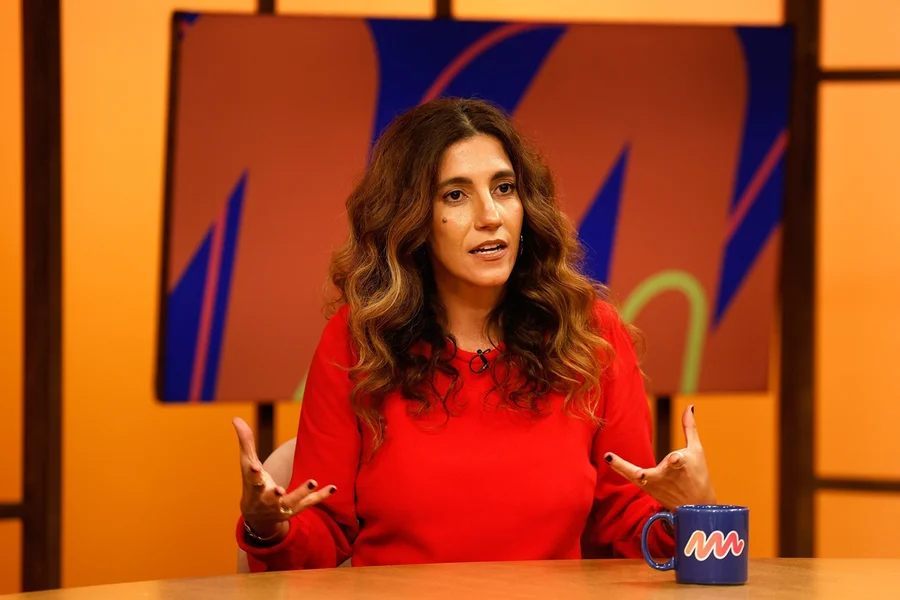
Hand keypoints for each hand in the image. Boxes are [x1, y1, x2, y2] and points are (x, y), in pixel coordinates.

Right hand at [233, 417, 336, 540]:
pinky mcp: (296, 509)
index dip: (253, 475)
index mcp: (254, 487)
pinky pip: (310, 502)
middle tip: (280, 490)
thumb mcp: (248, 465)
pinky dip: (321, 496)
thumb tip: (236, 418)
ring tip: (313, 481)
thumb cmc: (252, 485)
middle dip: (275, 494)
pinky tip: (333, 487)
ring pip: (292, 501)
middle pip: (271, 497)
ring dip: (301, 492)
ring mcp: (282, 506)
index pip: (252, 481)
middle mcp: (267, 499)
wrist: (257, 517)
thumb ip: (246, 442)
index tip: (255, 468)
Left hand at [604, 405, 715, 509]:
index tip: (675, 458)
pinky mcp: (648, 488)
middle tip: (640, 472)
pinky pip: (632, 477)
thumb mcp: (697, 450)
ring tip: (609, 458)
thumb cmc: (699, 474)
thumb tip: (689, 406)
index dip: (677, 460)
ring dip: (623, 468)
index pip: (679, 462)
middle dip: (649, 474)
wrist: (696, 505)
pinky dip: (621, 468)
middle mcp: (667, 476)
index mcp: (683, 466)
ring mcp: (656, 484)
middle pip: (657, 473)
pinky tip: (608, 458)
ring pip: (638, 477)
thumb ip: (689, 428)